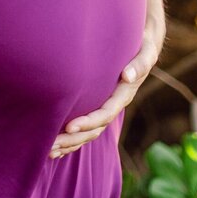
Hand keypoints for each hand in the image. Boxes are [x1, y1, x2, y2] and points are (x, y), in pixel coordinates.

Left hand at [48, 19, 165, 158]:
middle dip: (74, 139)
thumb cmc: (142, 46)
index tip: (69, 127)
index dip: (88, 122)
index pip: (105, 113)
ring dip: (71, 143)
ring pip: (90, 132)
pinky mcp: (100, 105)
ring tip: (49, 151)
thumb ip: (140, 64)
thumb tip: (127, 75)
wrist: (143, 46)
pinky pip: (87, 128)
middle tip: (52, 145)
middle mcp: (116, 104)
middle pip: (95, 129)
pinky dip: (73, 139)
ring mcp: (108, 107)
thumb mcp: (146, 53)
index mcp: (124, 94)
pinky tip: (57, 147)